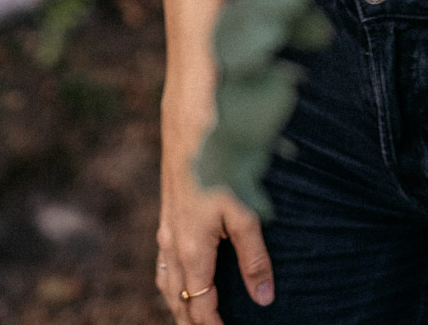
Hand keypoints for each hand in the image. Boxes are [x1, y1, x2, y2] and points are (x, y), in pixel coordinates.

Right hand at [157, 115, 274, 320]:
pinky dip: (170, 279)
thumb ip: (254, 258)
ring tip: (190, 316)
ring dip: (177, 303)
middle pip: (177, 299)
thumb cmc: (221, 165)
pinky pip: (163, 259)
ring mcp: (166, 228)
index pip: (199, 307)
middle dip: (189, 322)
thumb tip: (264, 299)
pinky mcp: (167, 212)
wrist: (190, 123)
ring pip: (165, 281)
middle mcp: (173, 245)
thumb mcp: (245, 212)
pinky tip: (180, 273)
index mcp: (192, 252)